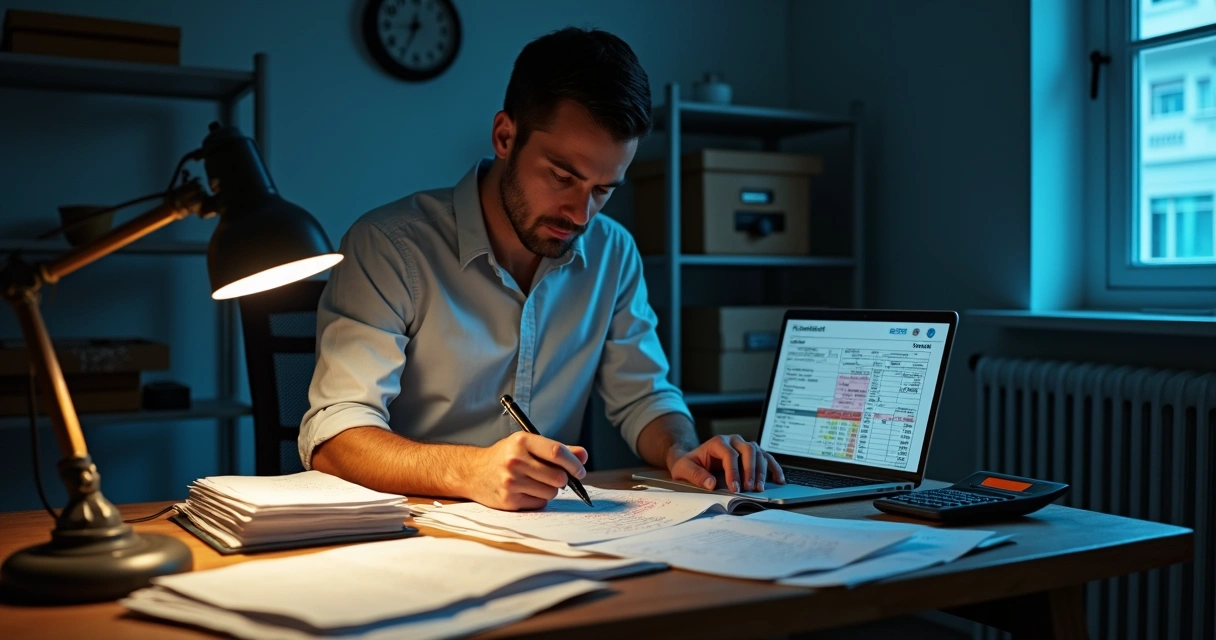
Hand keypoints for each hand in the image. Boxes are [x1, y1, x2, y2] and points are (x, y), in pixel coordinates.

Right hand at [467, 432, 587, 510]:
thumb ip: (556, 449)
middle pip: (558, 476)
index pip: (557, 453)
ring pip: (551, 492)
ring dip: (550, 490)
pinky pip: (539, 503)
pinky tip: (526, 490)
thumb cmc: (505, 456)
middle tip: (557, 477)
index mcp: (522, 441)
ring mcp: (511, 481)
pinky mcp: (509, 500)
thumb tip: (583, 455)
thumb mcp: (527, 444)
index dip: (574, 464)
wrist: (473, 472)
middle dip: (563, 479)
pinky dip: (538, 499)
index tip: (580, 471)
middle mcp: (515, 460)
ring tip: (536, 482)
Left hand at [668, 435, 784, 492]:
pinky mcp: (751, 455)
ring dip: (761, 471)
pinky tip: (778, 479)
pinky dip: (773, 468)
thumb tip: (710, 484)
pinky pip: (766, 458)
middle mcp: (733, 441)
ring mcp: (743, 446)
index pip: (730, 454)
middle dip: (750, 470)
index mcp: (717, 442)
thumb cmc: (689, 464)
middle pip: (748, 450)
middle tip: (749, 488)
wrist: (692, 460)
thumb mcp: (684, 469)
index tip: (734, 488)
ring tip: (759, 488)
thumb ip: (696, 475)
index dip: (734, 472)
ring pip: (759, 453)